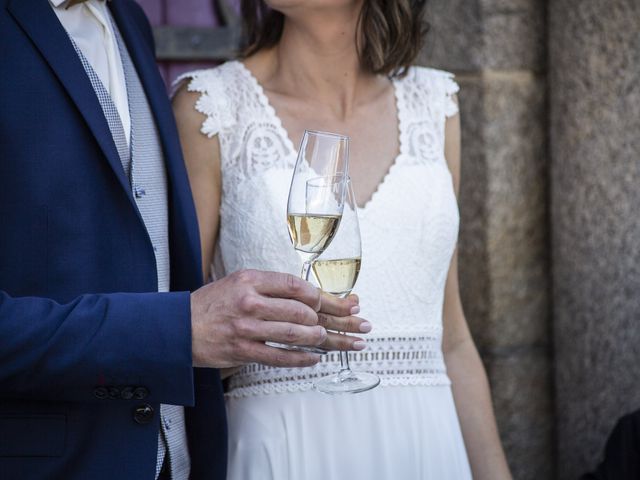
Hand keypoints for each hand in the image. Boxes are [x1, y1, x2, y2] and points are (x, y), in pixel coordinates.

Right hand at [190, 270, 366, 368]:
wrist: (176, 328)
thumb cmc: (212, 304)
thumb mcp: (239, 283)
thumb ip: (271, 287)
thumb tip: (311, 296)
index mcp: (251, 280)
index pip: (298, 286)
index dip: (326, 296)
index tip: (347, 303)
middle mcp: (250, 302)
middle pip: (303, 310)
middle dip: (336, 319)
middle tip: (358, 324)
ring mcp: (247, 328)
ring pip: (295, 333)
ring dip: (323, 339)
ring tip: (342, 341)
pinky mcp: (242, 351)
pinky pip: (280, 356)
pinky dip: (302, 358)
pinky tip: (316, 358)